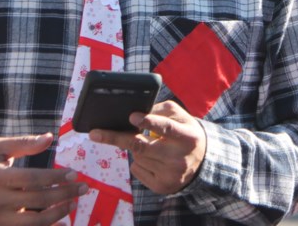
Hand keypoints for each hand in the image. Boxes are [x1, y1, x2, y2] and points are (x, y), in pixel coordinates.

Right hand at [0, 133, 85, 225]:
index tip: (74, 174)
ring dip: (58, 214)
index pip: (32, 179)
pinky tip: (62, 224)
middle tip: (83, 188)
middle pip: (37, 201)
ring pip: (34, 222)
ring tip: (73, 204)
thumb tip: (50, 138)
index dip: (55, 178)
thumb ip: (23, 143)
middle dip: (64, 194)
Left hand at [89, 100, 205, 194]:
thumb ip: (160, 110)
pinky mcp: (162, 187)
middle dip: (118, 137)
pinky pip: (137, 170)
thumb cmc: (186, 133)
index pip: (167, 128)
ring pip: (138, 157)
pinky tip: (152, 159)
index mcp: (187, 137)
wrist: (202, 162)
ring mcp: (170, 175)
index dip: (149, 122)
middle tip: (96, 133)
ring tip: (150, 145)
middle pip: (142, 146)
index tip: (132, 117)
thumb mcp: (182, 117)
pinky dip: (138, 162)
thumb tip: (135, 113)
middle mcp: (179, 158)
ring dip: (136, 148)